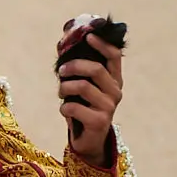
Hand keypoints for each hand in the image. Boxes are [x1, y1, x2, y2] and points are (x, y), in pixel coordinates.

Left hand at [58, 33, 123, 165]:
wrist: (89, 140)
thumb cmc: (84, 108)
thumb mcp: (82, 86)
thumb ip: (77, 68)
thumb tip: (63, 41)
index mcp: (114, 80)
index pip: (114, 56)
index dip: (102, 44)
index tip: (88, 36)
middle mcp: (115, 91)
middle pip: (95, 69)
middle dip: (74, 66)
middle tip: (61, 71)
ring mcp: (109, 107)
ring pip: (83, 87)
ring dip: (65, 88)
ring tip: (61, 93)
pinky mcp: (99, 122)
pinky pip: (74, 107)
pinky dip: (63, 107)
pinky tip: (65, 111)